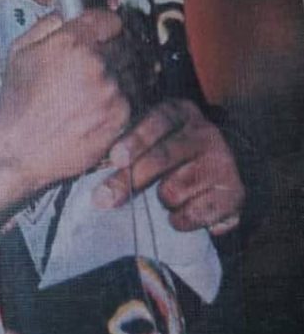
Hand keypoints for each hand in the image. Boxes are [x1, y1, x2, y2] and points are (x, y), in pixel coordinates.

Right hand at [0, 9, 130, 196]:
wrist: (19, 147)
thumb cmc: (17, 102)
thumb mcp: (19, 50)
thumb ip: (47, 24)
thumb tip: (67, 14)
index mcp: (71, 42)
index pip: (109, 19)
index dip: (105, 26)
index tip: (104, 32)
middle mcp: (95, 63)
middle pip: (124, 43)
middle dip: (114, 49)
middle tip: (101, 61)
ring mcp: (110, 90)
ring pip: (132, 69)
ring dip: (121, 72)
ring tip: (99, 85)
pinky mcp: (120, 116)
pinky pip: (134, 96)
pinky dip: (123, 97)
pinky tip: (102, 103)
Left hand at [93, 98, 244, 234]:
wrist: (221, 173)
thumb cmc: (172, 155)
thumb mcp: (154, 140)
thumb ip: (128, 151)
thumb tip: (98, 185)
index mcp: (181, 112)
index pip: (158, 121)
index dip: (135, 140)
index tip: (115, 158)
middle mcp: (205, 133)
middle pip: (163, 157)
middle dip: (129, 180)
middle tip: (104, 199)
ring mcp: (223, 163)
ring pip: (174, 190)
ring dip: (160, 200)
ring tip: (165, 196)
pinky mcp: (234, 194)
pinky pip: (192, 215)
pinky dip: (179, 220)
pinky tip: (181, 212)